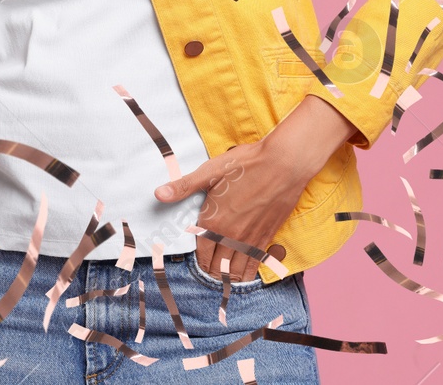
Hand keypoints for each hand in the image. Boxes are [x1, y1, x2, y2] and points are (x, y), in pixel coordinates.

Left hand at [154, 96, 356, 281]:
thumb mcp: (211, 171)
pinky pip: (255, 264)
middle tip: (211, 273)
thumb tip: (158, 194)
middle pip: (218, 266)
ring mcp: (251, 239)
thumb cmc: (247, 164)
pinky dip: (248, 273)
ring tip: (225, 278)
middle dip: (213, 271)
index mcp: (214, 221)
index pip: (202, 253)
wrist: (284, 163)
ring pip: (237, 270)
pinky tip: (246, 275)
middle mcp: (232, 235)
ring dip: (229, 276)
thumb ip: (184, 186)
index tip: (199, 264)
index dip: (200, 261)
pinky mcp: (268, 237)